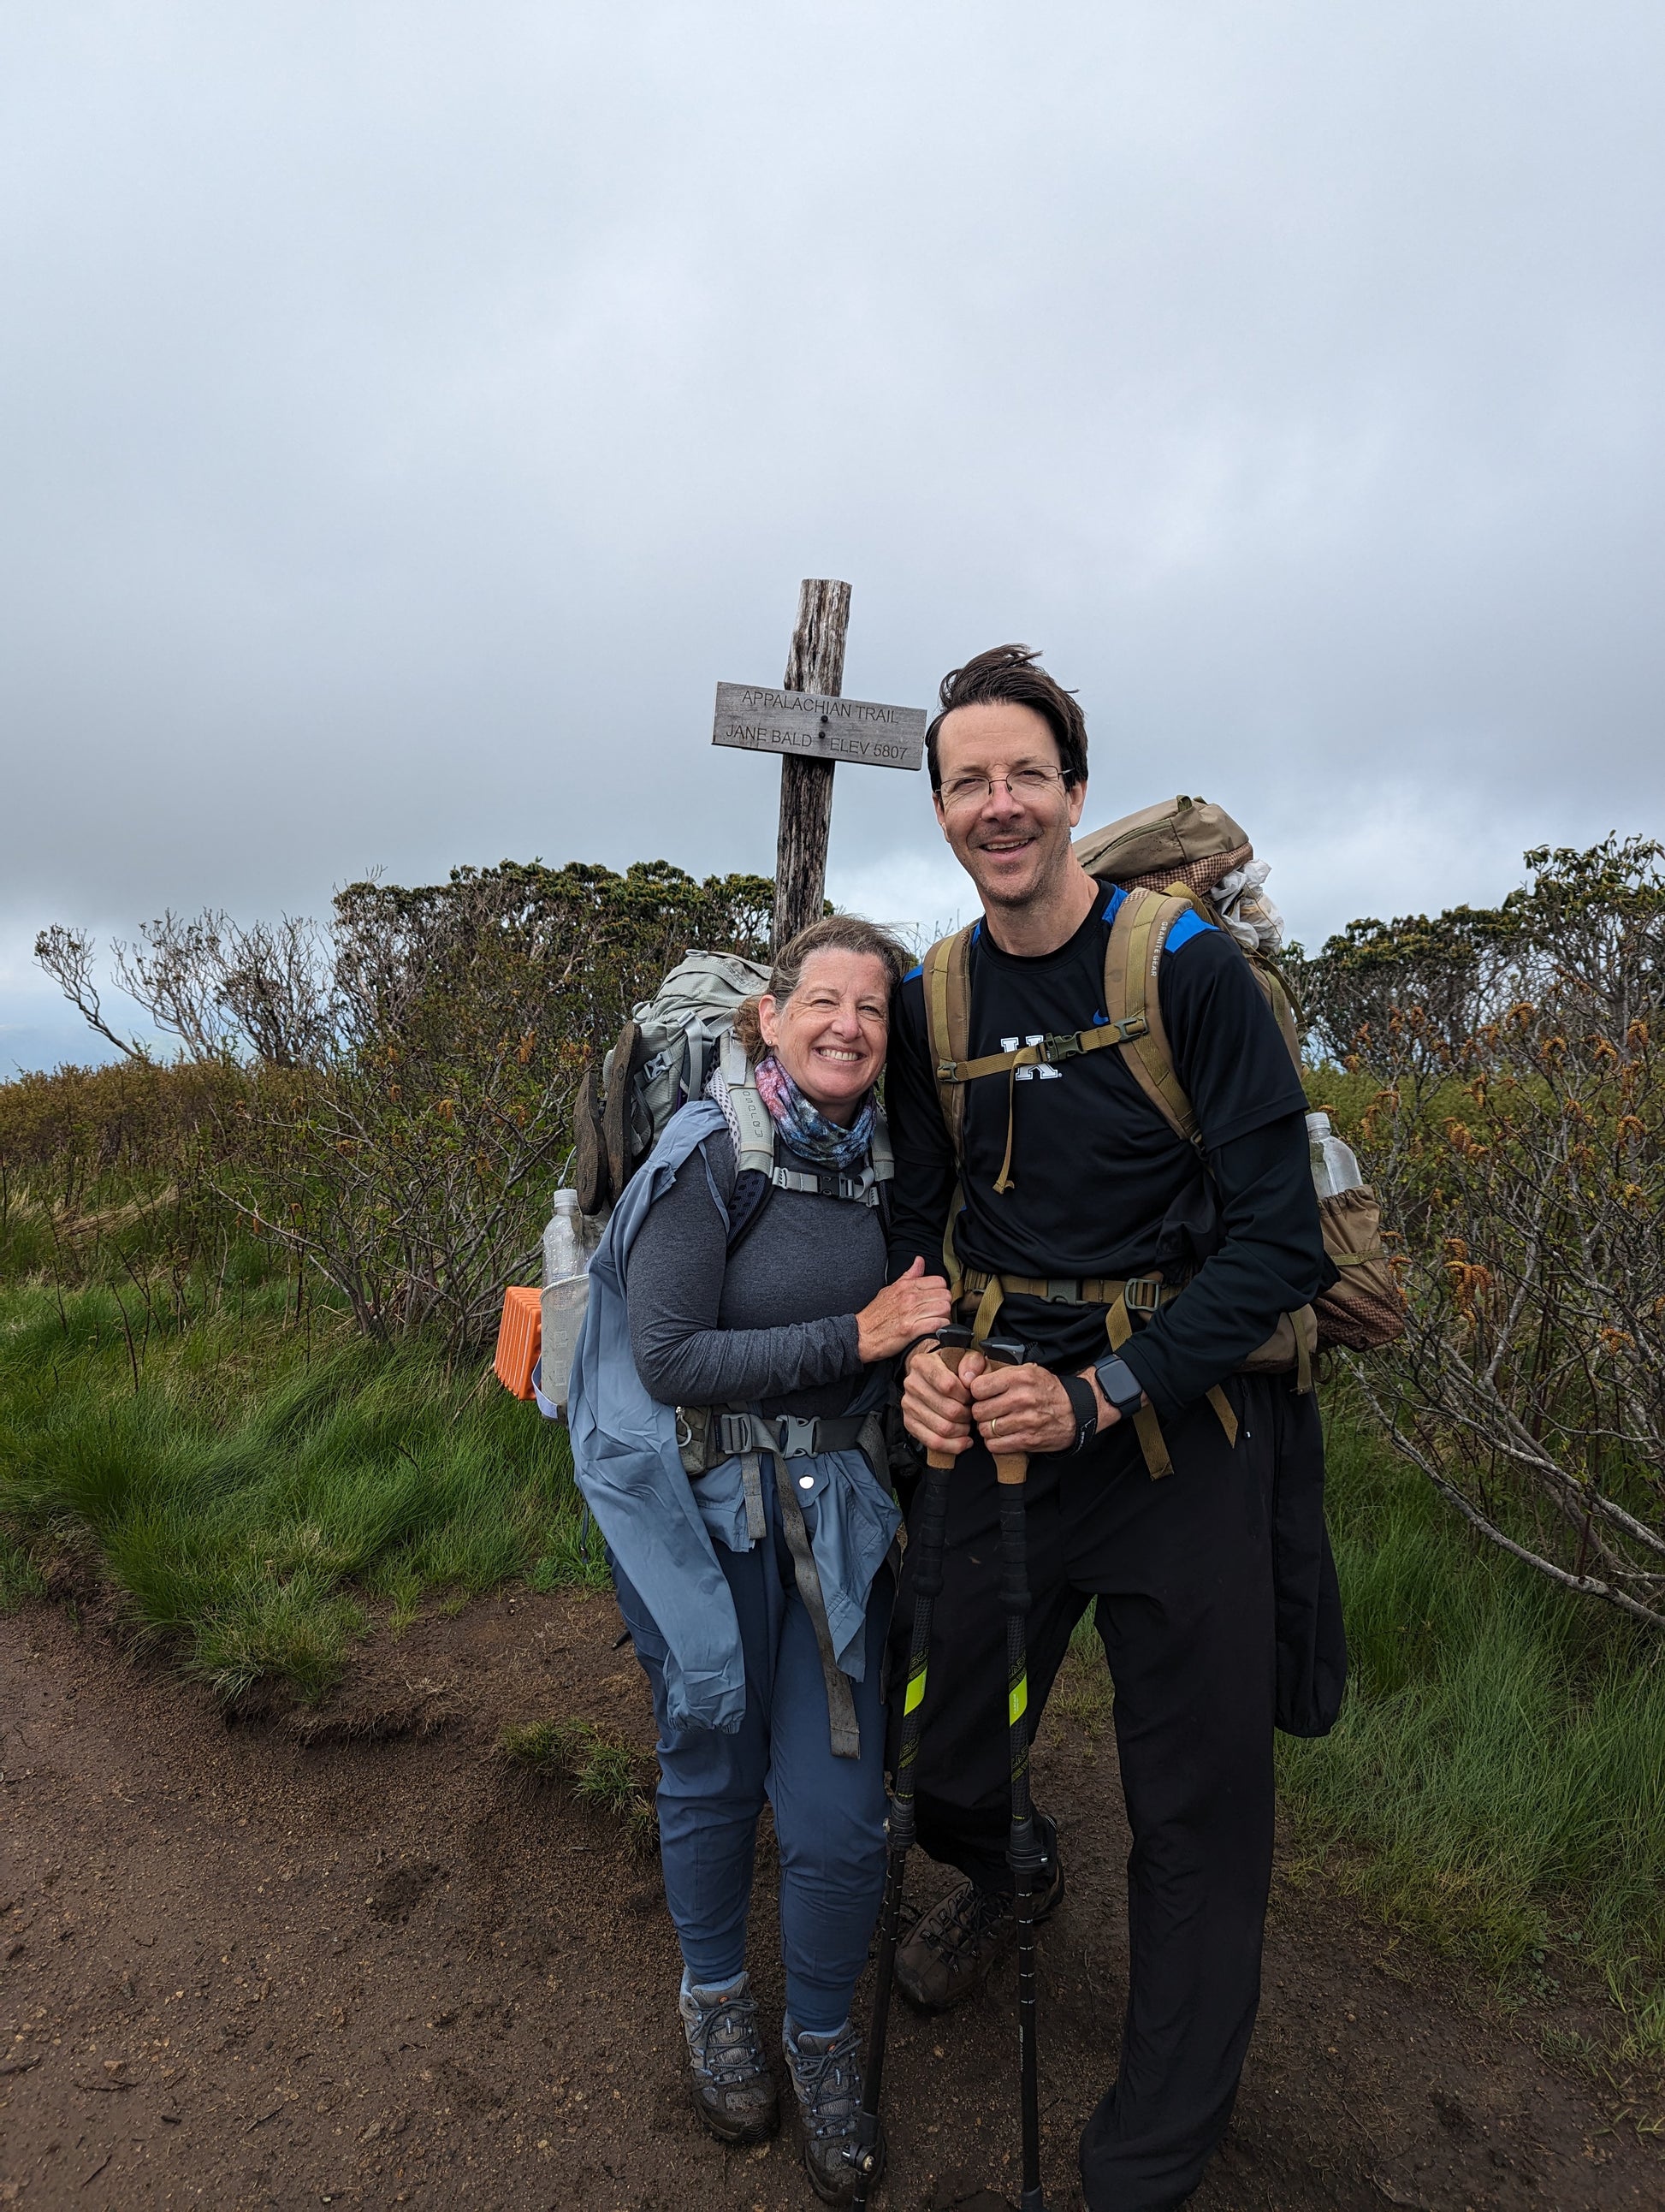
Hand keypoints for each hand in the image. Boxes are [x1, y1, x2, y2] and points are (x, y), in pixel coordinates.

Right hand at [855, 1257, 953, 1362]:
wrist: (860, 1334)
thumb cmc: (875, 1315)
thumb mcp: (890, 1289)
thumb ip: (908, 1275)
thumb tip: (919, 1261)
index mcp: (906, 1286)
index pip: (939, 1281)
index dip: (941, 1291)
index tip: (936, 1300)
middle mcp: (909, 1297)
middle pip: (945, 1295)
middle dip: (945, 1304)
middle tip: (938, 1312)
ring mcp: (910, 1313)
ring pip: (944, 1308)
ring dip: (944, 1317)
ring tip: (937, 1321)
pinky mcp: (911, 1329)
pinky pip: (937, 1324)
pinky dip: (940, 1328)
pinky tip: (934, 1330)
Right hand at [900, 1340, 975, 1456]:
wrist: (936, 1375)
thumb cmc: (954, 1368)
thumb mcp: (968, 1358)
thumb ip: (973, 1363)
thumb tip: (969, 1380)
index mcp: (923, 1363)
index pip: (948, 1385)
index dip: (966, 1395)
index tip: (972, 1395)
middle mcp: (912, 1383)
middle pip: (948, 1410)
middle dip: (967, 1415)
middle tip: (972, 1411)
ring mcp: (908, 1404)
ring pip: (943, 1429)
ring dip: (962, 1430)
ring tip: (968, 1423)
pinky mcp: (909, 1422)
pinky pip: (933, 1442)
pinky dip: (953, 1446)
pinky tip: (964, 1440)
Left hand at [965, 1359, 1079, 1455]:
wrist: (1076, 1410)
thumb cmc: (1048, 1390)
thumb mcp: (1028, 1371)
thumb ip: (1001, 1374)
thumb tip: (971, 1379)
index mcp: (1019, 1378)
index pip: (978, 1388)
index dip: (977, 1393)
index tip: (983, 1396)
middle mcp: (1021, 1398)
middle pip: (979, 1411)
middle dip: (981, 1413)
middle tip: (989, 1412)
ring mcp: (1025, 1421)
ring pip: (985, 1430)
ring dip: (987, 1429)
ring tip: (996, 1424)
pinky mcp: (1028, 1440)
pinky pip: (995, 1446)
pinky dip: (995, 1443)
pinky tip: (1002, 1436)